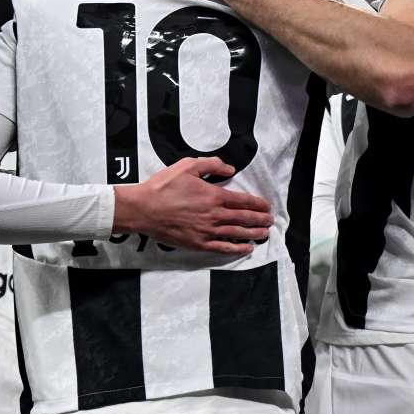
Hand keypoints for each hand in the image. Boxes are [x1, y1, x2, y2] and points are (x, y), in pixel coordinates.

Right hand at [114, 157, 272, 254]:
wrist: (143, 209)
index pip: (243, 200)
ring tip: (265, 234)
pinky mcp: (198, 244)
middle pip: (244, 218)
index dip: (258, 204)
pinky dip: (237, 248)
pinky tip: (247, 248)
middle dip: (260, 220)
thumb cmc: (163, 186)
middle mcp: (214, 215)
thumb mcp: (187, 166)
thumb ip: (212, 165)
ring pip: (237, 233)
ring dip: (254, 234)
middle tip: (271, 221)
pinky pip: (223, 247)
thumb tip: (230, 169)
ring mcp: (207, 231)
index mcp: (214, 196)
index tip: (267, 206)